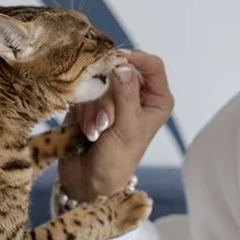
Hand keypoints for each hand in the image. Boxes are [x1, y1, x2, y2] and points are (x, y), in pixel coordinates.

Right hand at [58, 49, 173, 201]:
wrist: (90, 180)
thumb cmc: (118, 160)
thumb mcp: (127, 128)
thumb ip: (126, 95)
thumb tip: (122, 65)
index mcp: (157, 100)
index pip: (152, 65)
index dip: (135, 59)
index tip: (116, 61)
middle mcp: (137, 95)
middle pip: (120, 72)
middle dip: (108, 97)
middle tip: (106, 122)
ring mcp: (113, 98)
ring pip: (99, 82)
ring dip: (93, 109)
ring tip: (96, 132)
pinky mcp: (92, 103)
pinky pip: (84, 92)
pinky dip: (82, 111)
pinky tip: (87, 131)